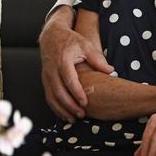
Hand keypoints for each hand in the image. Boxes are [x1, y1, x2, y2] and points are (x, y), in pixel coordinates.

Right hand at [39, 6, 112, 121]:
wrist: (51, 36)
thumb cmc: (71, 41)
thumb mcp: (86, 45)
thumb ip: (98, 59)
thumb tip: (111, 72)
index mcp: (63, 60)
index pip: (69, 79)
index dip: (76, 92)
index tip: (85, 103)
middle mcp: (52, 69)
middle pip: (59, 91)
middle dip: (69, 105)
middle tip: (82, 115)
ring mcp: (46, 76)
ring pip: (51, 97)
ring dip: (61, 110)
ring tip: (73, 119)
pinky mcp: (45, 81)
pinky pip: (48, 97)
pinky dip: (55, 108)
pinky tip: (65, 115)